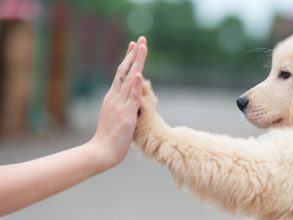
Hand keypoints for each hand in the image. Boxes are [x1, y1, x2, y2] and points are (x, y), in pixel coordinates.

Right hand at [88, 37, 147, 171]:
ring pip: (129, 79)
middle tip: (141, 39)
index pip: (121, 73)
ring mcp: (120, 105)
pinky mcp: (126, 115)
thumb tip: (126, 101)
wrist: (100, 152)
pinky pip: (132, 98)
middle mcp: (115, 97)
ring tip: (142, 47)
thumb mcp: (114, 117)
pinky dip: (135, 85)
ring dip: (136, 62)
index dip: (129, 59)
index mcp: (113, 97)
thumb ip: (120, 106)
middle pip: (125, 71)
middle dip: (134, 55)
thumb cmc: (108, 137)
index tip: (134, 46)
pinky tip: (138, 73)